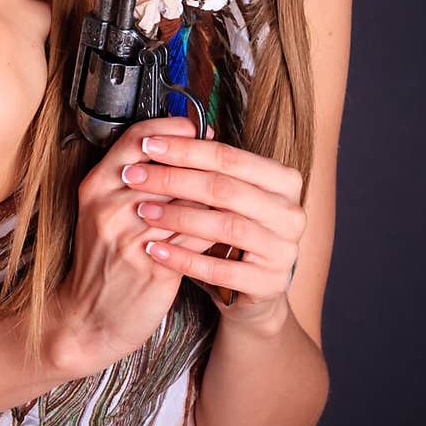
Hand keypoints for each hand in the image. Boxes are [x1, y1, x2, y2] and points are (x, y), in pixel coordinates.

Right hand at [51, 115, 209, 377]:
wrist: (87, 319)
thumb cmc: (103, 260)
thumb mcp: (102, 211)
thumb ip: (133, 180)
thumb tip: (182, 145)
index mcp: (95, 187)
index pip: (138, 140)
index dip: (173, 129)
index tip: (199, 128)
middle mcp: (109, 208)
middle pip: (168, 169)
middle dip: (203, 161)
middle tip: (229, 157)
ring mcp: (129, 239)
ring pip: (187, 202)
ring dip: (216, 195)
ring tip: (239, 188)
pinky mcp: (153, 269)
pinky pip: (196, 239)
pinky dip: (217, 229)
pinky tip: (232, 224)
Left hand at [120, 117, 305, 326]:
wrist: (251, 291)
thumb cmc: (233, 235)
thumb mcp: (229, 198)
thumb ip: (209, 170)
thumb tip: (164, 135)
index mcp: (284, 182)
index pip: (230, 157)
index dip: (186, 149)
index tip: (148, 144)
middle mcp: (290, 213)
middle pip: (225, 188)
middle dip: (174, 179)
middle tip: (135, 176)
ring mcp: (283, 250)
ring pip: (225, 226)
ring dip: (178, 216)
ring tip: (143, 210)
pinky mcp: (268, 284)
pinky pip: (220, 269)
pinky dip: (183, 258)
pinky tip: (155, 249)